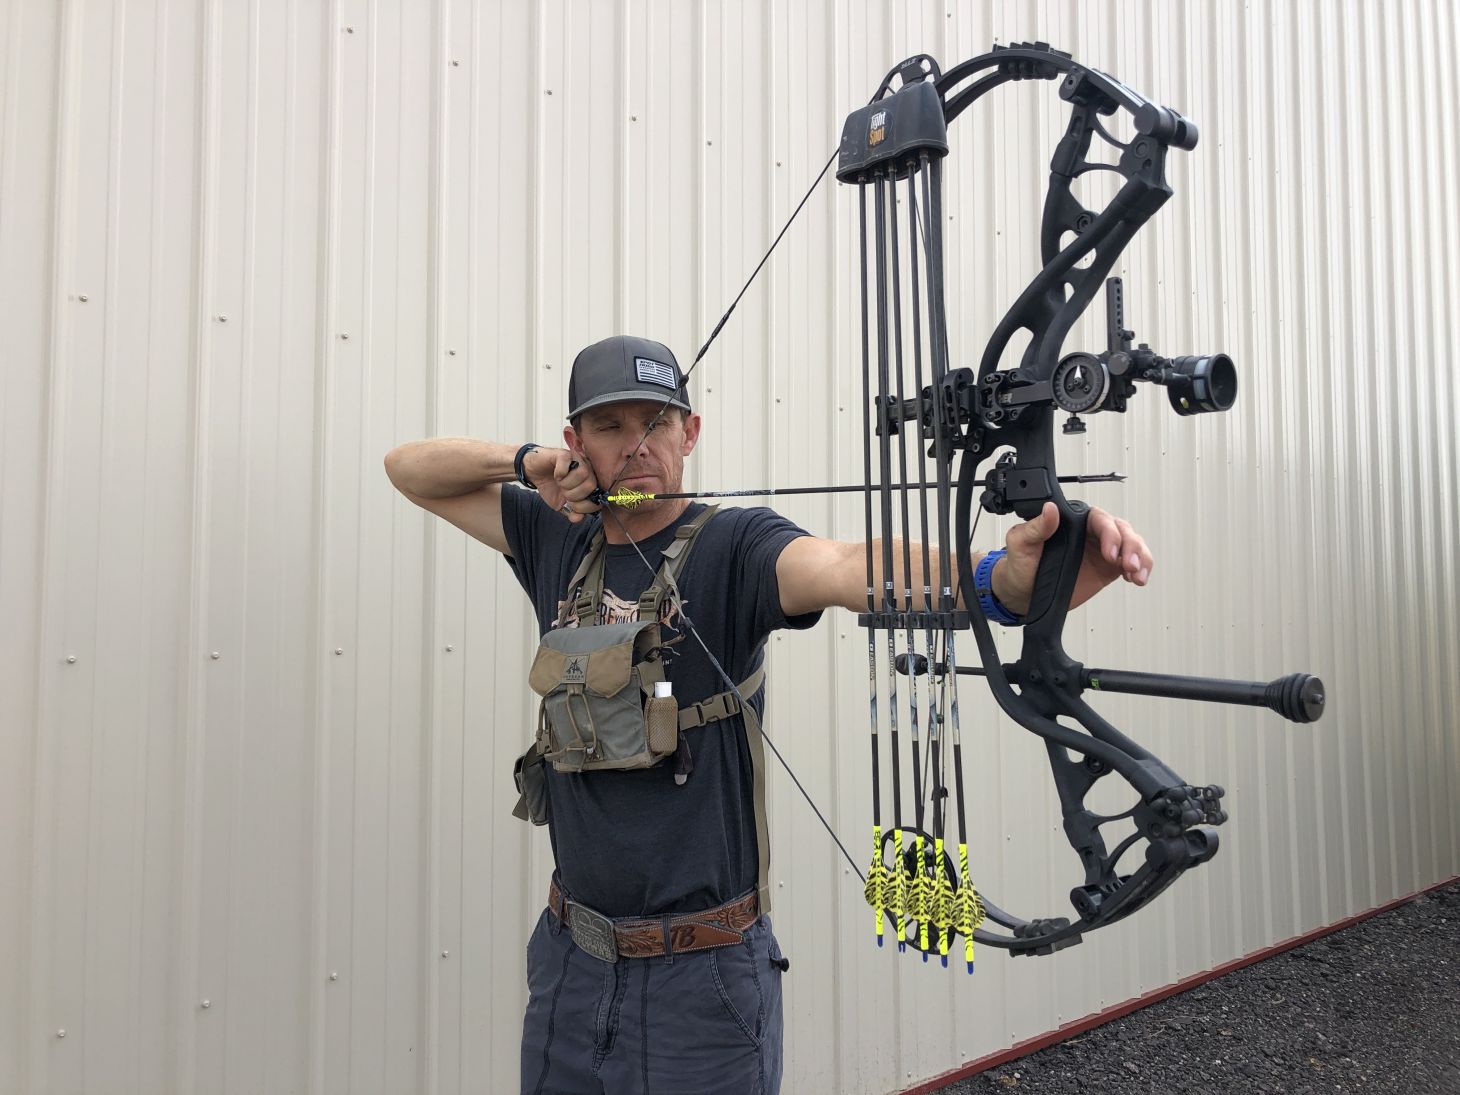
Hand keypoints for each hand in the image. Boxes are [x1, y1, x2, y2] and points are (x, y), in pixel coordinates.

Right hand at [532, 449, 600, 523]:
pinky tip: (556, 474)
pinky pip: (567, 464)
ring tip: (560, 483)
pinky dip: (560, 474)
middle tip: (563, 492)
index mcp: (590, 482)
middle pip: (591, 485)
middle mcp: (587, 469)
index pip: (598, 497)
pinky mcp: (564, 454)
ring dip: (567, 484)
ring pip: (582, 473)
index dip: (584, 506)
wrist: (534, 472)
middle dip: (574, 495)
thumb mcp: (561, 504)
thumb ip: (572, 512)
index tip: (571, 504)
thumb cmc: (551, 486)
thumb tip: (579, 518)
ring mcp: (577, 459)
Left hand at [991, 502, 1151, 615]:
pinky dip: (1141, 569)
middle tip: (1127, 565)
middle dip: (1131, 546)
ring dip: (1140, 557)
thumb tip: (1050, 509)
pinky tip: (1138, 579)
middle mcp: (1090, 533)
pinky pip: (1131, 564)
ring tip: (1136, 575)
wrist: (1022, 591)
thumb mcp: (1022, 543)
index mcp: (1072, 521)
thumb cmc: (1020, 564)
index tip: (1110, 552)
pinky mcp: (1107, 568)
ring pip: (1132, 545)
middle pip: (1122, 530)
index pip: (1099, 519)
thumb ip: (1036, 527)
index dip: (1110, 533)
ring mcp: (1102, 550)